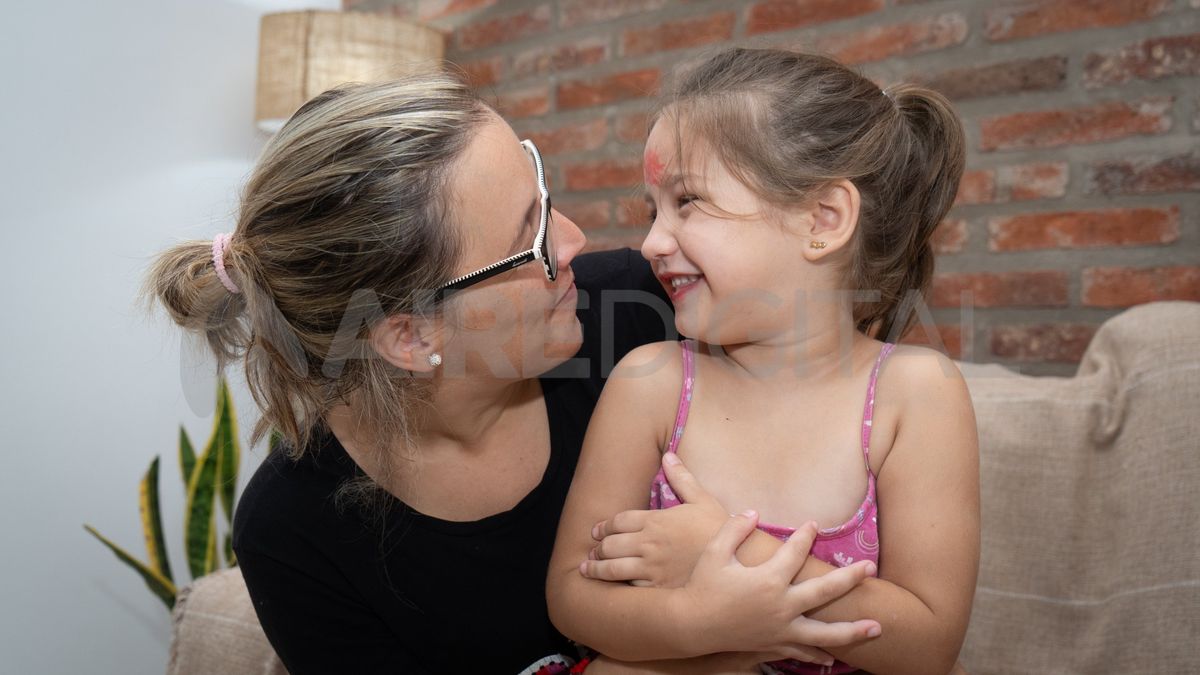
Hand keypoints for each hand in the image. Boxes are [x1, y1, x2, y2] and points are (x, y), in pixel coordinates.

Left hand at [582, 453, 727, 587]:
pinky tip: (611, 588)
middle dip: (598, 548)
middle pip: (610, 544)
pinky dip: (617, 587)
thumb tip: (668, 454)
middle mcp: (649, 543)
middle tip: (592, 551)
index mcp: (656, 520)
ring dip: (597, 568)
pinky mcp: (658, 588)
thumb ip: (681, 478)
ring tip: (588, 569)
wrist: (738, 560)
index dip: (604, 526)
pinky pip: (629, 588)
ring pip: (613, 568)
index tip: (597, 531)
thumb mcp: (702, 499)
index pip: (619, 521)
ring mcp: (652, 567)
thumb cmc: (719, 529)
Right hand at [667, 510, 880, 660]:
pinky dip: (819, 655)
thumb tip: (754, 512)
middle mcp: (781, 606)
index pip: (796, 553)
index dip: (806, 536)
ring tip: (877, 626)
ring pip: (825, 632)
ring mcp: (781, 629)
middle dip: (850, 579)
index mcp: (768, 580)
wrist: (692, 625)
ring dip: (853, 630)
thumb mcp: (715, 552)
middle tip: (870, 569)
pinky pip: (803, 651)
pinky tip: (835, 658)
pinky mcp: (774, 644)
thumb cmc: (702, 585)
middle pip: (825, 591)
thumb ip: (735, 529)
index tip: (814, 525)